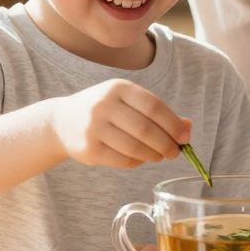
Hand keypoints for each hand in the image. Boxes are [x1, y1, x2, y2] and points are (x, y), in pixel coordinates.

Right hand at [50, 80, 190, 167]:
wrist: (61, 122)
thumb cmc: (105, 111)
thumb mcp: (128, 102)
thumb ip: (158, 112)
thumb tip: (188, 127)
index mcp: (118, 88)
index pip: (153, 106)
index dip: (173, 123)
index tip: (184, 137)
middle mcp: (104, 105)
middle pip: (145, 129)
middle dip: (166, 144)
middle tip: (175, 152)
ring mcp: (94, 128)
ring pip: (135, 147)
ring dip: (153, 155)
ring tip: (159, 156)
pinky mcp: (89, 149)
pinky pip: (122, 160)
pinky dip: (137, 162)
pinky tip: (140, 158)